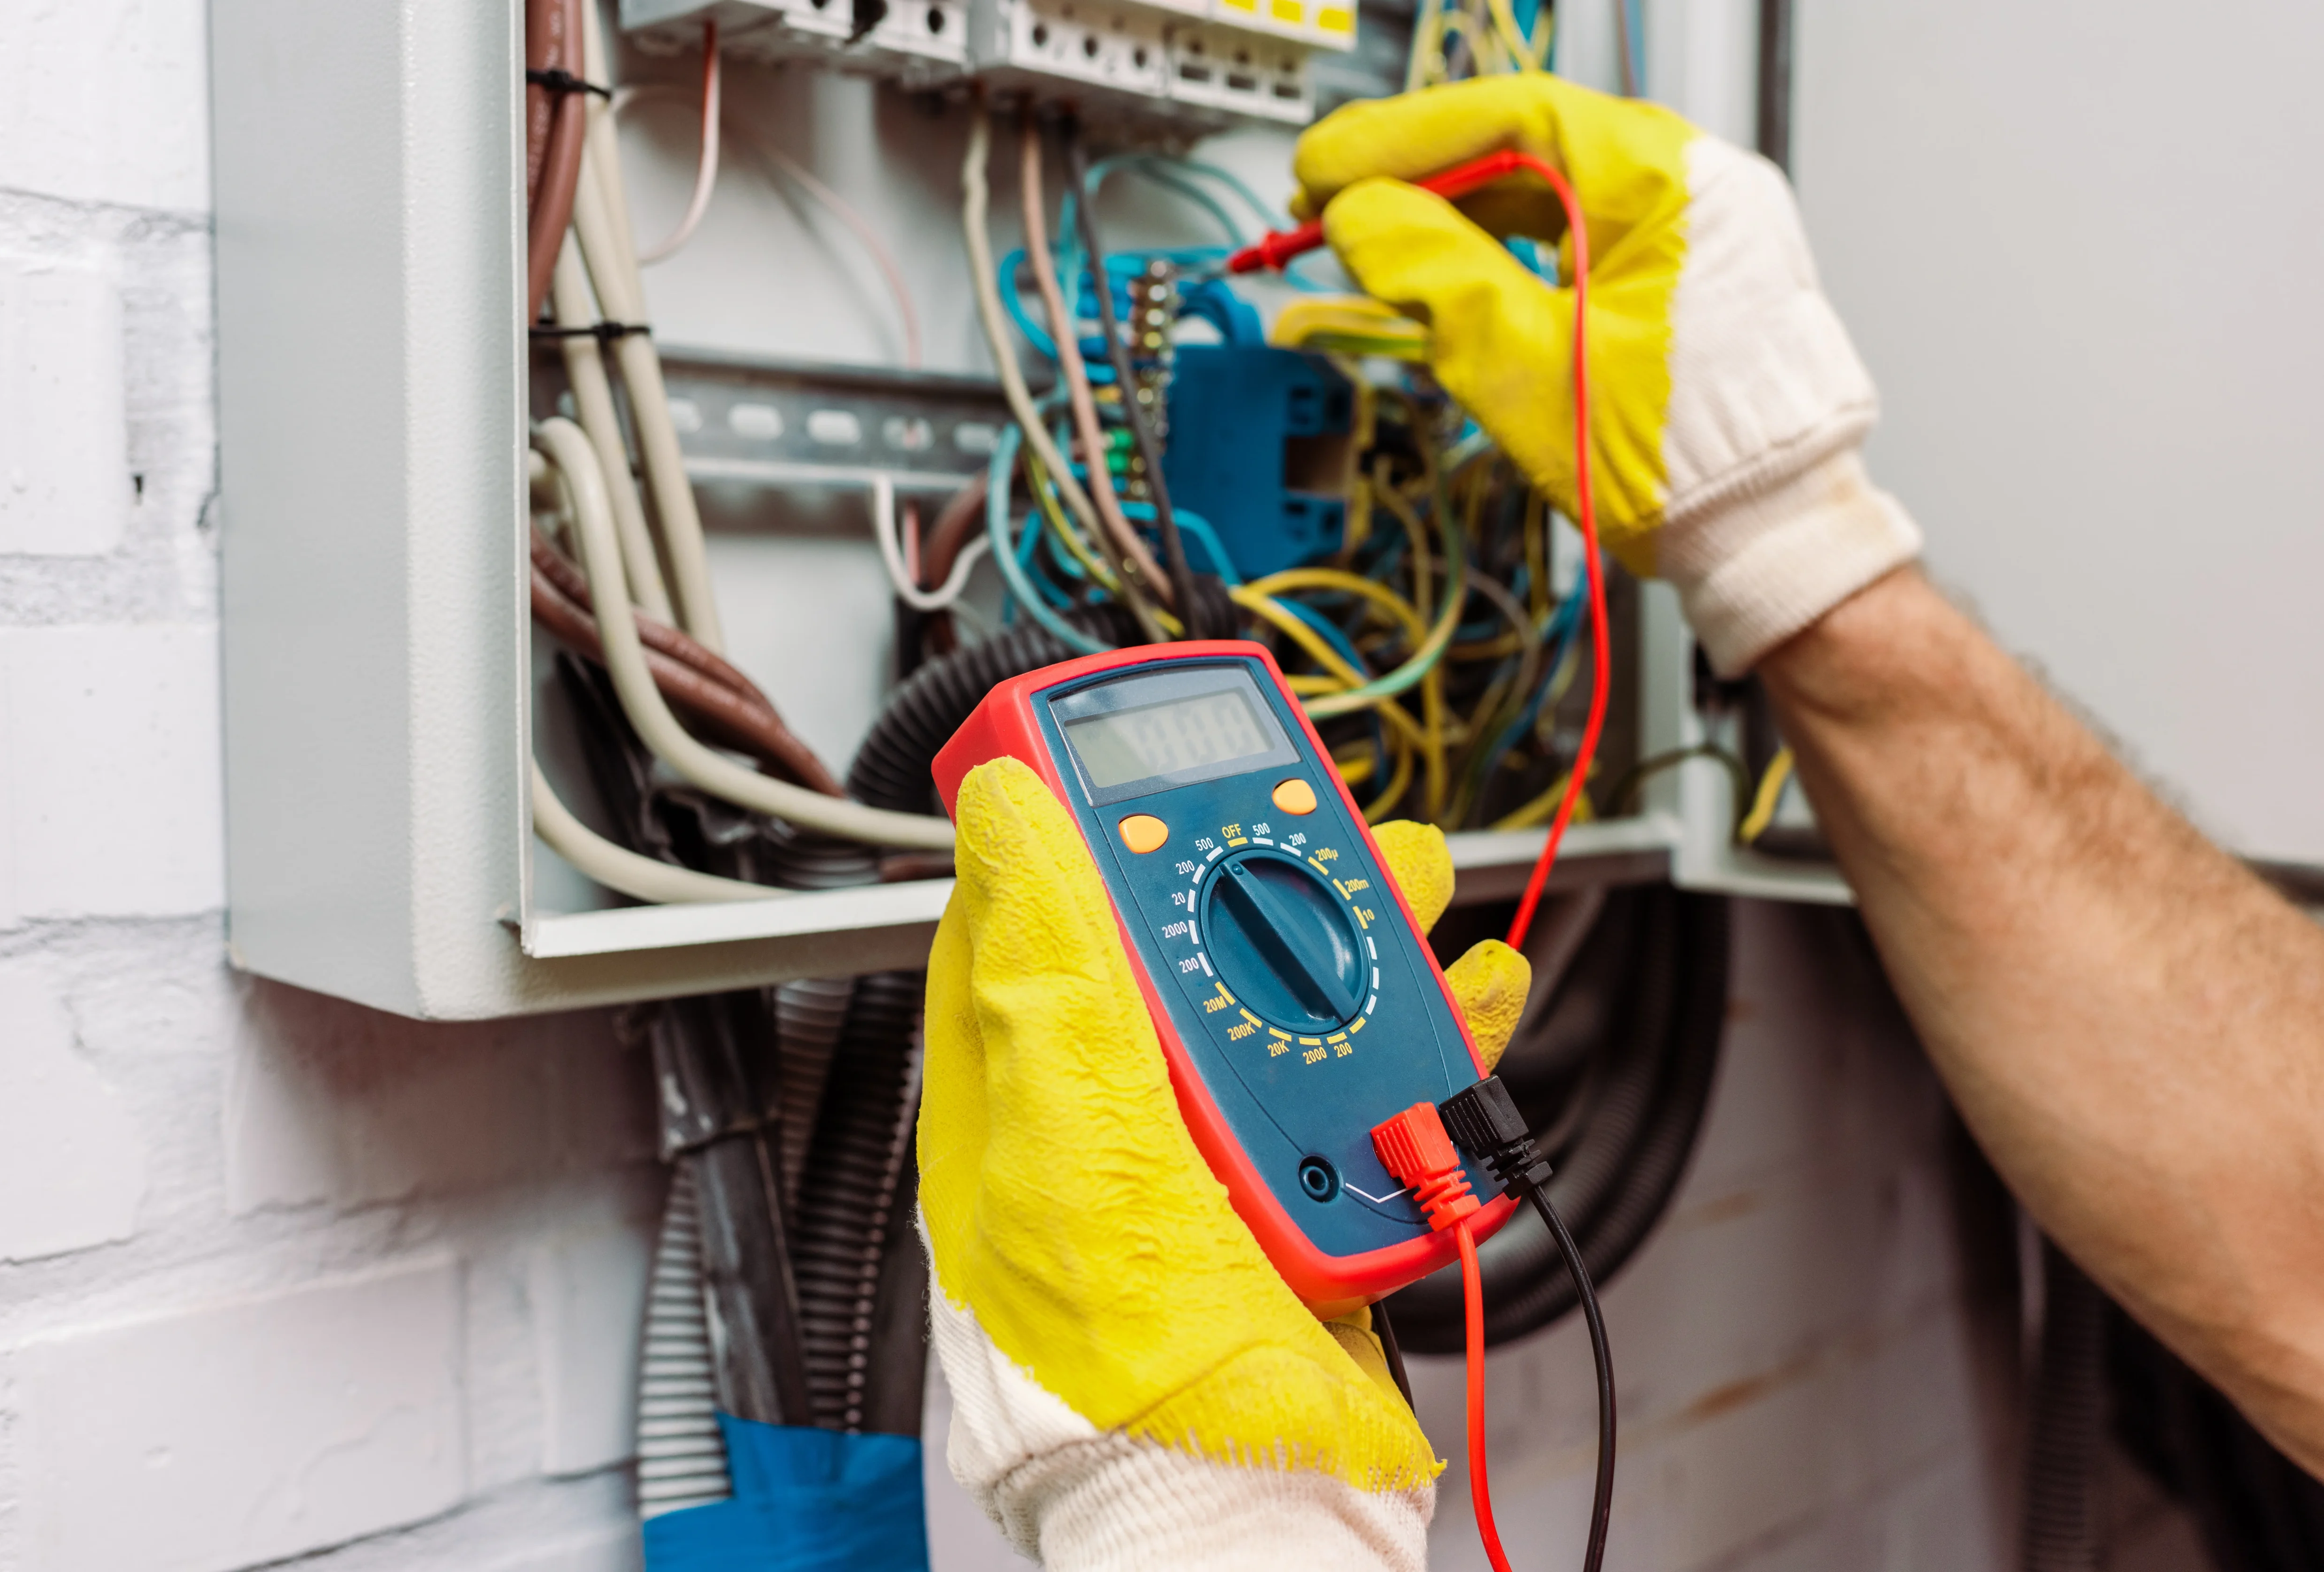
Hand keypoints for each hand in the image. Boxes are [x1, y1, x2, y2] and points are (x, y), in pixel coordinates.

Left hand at [919, 758, 1528, 1569]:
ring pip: (1287, 999)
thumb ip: (1041, 975)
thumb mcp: (1066, 1140)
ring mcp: (1213, 1157)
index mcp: (1028, 1096)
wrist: (1243, 1508)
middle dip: (1255, 863)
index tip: (1126, 755)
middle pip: (1181, 942)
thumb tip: (998, 817)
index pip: (1031, 920)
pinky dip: (1427, 1033)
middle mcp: (1115, 1117)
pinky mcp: (1304, 1196)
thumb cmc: (1123, 1359)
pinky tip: (1466, 993)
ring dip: (1359, 929)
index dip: (1077, 825)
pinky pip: (1367, 1085)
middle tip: (1315, 809)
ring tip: (1413, 879)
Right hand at [1294, 74, 1920, 673]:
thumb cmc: (1687, 468)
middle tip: (1325, 202)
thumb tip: (1358, 218)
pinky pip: (1571, 230)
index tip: (1324, 166)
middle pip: (1526, 144)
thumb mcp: (1532, 371)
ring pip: (1544, 188)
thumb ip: (1436, 280)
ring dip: (1450, 211)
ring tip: (1369, 239)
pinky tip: (1439, 264)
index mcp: (1673, 184)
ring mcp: (1687, 226)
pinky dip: (1499, 244)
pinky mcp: (1674, 271)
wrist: (1770, 539)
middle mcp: (1691, 185)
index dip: (1401, 137)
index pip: (1514, 117)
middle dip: (1416, 174)